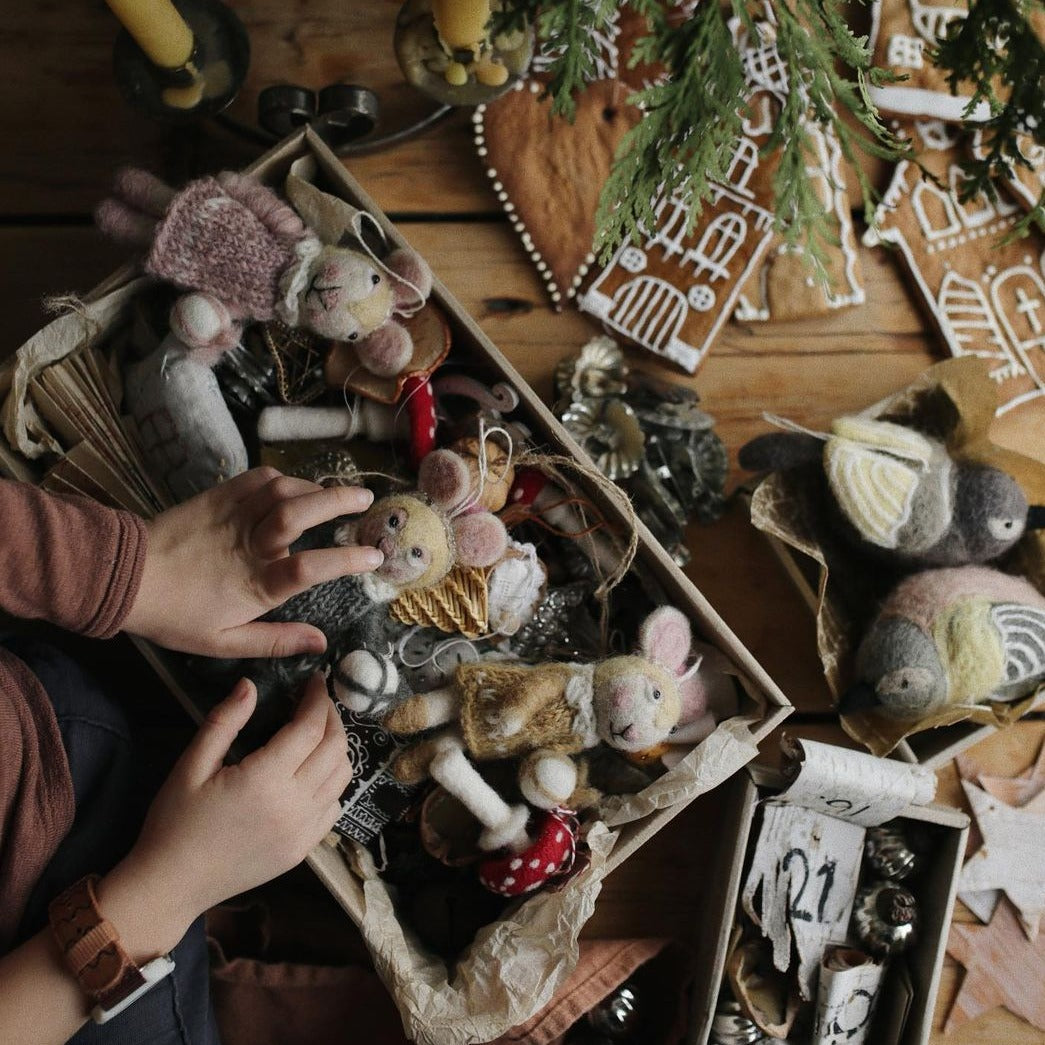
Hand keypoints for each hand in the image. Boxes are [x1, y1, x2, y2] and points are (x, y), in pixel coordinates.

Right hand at [98, 675, 350, 956]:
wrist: (172, 886)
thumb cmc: (175, 822)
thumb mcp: (191, 766)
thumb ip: (224, 722)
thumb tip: (249, 685)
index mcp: (266, 780)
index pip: (310, 728)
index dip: (317, 699)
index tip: (315, 681)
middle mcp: (295, 805)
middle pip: (336, 749)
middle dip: (332, 718)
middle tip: (317, 702)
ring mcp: (304, 831)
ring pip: (342, 778)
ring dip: (337, 748)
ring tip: (318, 732)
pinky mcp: (304, 850)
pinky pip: (334, 807)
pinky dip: (333, 783)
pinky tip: (313, 773)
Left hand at [123, 467, 382, 657]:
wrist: (125, 576)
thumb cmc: (176, 615)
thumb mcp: (223, 643)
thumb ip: (275, 641)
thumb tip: (321, 643)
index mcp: (256, 584)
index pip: (310, 568)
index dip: (346, 560)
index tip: (374, 556)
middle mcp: (250, 544)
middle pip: (300, 513)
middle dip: (339, 502)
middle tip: (366, 500)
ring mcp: (234, 514)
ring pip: (283, 489)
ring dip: (316, 487)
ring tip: (337, 493)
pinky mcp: (219, 495)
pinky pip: (259, 477)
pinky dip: (284, 477)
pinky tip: (295, 486)